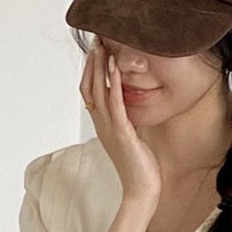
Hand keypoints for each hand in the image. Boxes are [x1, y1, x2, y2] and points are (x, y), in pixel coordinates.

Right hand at [79, 39, 161, 211]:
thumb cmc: (139, 167)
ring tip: (102, 46)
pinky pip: (115, 102)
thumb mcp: (131, 138)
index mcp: (102, 125)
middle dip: (92, 63)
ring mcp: (109, 128)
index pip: (90, 93)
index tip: (95, 52)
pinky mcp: (122, 131)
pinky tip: (115, 66)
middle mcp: (101, 124)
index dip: (90, 72)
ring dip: (99, 67)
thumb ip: (126, 122)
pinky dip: (114, 82)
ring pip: (99, 91)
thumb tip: (130, 108)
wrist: (141, 190)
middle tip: (95, 41)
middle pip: (89, 88)